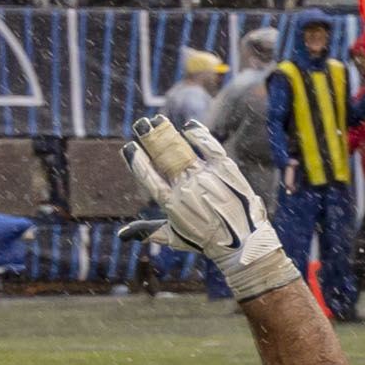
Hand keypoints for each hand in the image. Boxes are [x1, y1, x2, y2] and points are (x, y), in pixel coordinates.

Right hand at [116, 118, 295, 299]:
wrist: (243, 244)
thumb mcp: (174, 237)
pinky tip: (189, 125)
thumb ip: (147, 231)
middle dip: (149, 139)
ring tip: (157, 121)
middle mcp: (186, 188)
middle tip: (141, 125)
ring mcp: (206, 178)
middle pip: (163, 158)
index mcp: (170, 203)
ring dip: (168, 133)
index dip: (137, 161)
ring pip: (182, 151)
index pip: (148, 177)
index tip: (130, 148)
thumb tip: (121, 235)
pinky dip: (199, 135)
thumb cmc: (206, 241)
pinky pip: (210, 148)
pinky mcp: (226, 171)